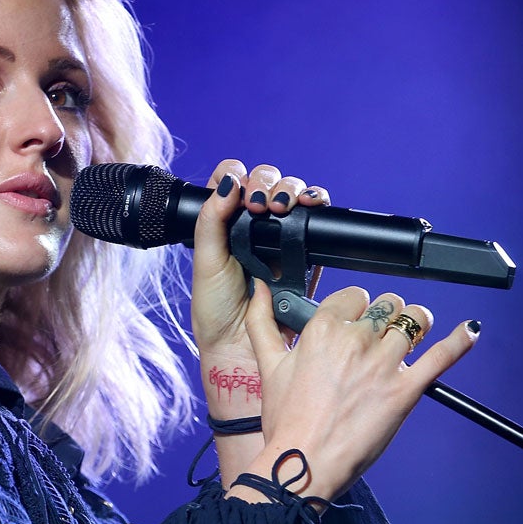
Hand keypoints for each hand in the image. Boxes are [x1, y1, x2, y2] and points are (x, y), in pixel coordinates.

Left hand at [191, 160, 329, 411]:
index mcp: (223, 223)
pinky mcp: (306, 252)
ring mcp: (280, 237)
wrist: (243, 347)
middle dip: (269, 183)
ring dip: (292, 190)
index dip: (238, 176)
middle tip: (262, 205)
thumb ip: (210, 222)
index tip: (240, 192)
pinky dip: (317, 206)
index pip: (232, 180)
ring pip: (293, 195)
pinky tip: (312, 207)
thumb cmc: (216, 310)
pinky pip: (316, 220)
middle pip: (267, 182)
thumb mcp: (205, 262)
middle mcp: (252, 225)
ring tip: (284, 206)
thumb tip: (227, 184)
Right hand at [232, 279, 478, 502]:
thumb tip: (259, 290)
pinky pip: (441, 356)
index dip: (356, 306)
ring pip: (414, 322)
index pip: (353, 295)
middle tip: (380, 331)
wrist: (303, 461)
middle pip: (386, 305)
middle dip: (386, 314)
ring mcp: (384, 364)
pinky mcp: (406, 389)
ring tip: (413, 331)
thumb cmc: (285, 419)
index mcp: (322, 329)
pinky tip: (468, 331)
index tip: (355, 318)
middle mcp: (356, 340)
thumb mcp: (268, 364)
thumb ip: (261, 321)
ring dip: (415, 323)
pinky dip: (458, 341)